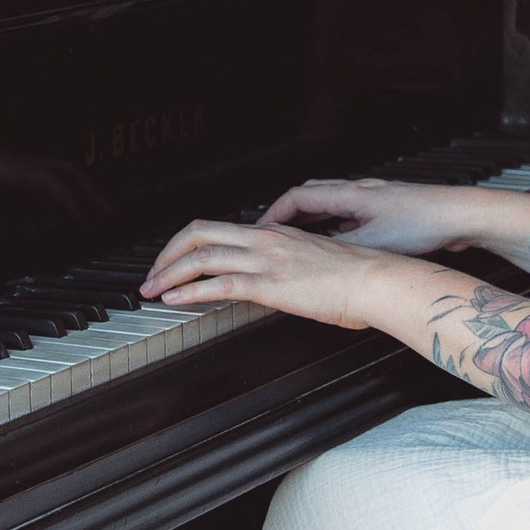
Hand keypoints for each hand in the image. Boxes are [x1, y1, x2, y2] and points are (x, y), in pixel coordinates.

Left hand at [141, 213, 406, 332]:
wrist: (378, 281)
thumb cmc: (358, 277)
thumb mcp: (315, 264)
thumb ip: (290, 268)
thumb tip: (277, 283)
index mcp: (275, 234)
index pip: (217, 229)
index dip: (187, 244)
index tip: (174, 262)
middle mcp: (265, 240)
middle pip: (198, 233)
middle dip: (166, 253)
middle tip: (152, 274)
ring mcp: (266, 260)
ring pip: (202, 256)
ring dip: (169, 273)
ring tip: (153, 290)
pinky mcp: (270, 284)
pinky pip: (219, 283)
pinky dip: (189, 291)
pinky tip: (174, 300)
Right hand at [256, 176, 529, 255]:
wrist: (460, 215)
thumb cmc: (423, 223)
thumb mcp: (372, 243)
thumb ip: (338, 248)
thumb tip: (312, 258)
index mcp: (349, 195)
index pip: (297, 197)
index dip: (274, 213)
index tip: (260, 229)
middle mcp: (359, 191)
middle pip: (311, 195)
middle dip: (288, 213)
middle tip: (273, 232)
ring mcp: (375, 198)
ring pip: (332, 204)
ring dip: (314, 219)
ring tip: (301, 238)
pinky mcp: (390, 209)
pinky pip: (351, 213)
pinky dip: (337, 225)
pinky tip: (343, 243)